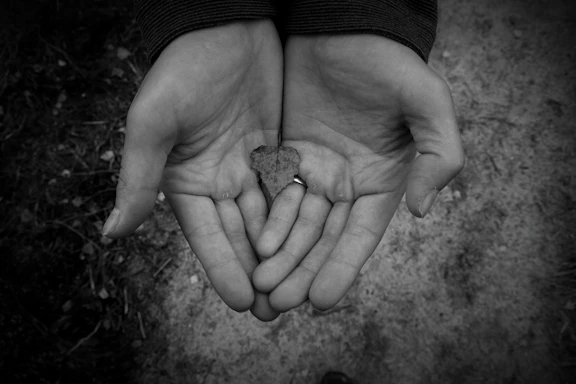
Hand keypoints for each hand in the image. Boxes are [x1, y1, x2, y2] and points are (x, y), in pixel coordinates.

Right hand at [102, 20, 282, 319]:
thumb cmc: (182, 69)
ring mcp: (249, 166)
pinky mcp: (276, 150)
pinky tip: (314, 242)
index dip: (222, 268)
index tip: (241, 302)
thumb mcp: (154, 122)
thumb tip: (112, 233)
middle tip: (273, 309)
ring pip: (268, 219)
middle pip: (240, 235)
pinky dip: (299, 217)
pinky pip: (289, 190)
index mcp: (186, 180)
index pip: (207, 235)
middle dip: (256, 271)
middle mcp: (218, 179)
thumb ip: (138, 177)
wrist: (226, 26)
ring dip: (281, 252)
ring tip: (296, 285)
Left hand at [253, 35, 464, 310]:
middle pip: (322, 240)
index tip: (318, 302)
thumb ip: (442, 155)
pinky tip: (250, 248)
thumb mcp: (428, 102)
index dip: (342, 269)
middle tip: (277, 305)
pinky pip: (273, 195)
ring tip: (260, 288)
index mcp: (381, 179)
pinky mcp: (287, 155)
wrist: (343, 25)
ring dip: (280, 257)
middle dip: (302, 273)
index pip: (360, 236)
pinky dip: (263, 223)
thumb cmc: (389, 61)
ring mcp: (316, 170)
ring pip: (295, 225)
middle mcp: (348, 182)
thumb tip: (423, 212)